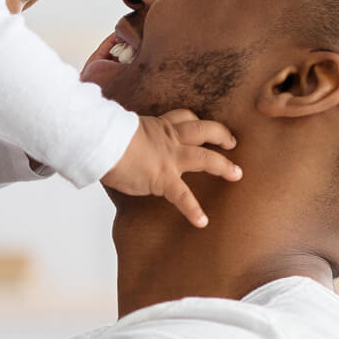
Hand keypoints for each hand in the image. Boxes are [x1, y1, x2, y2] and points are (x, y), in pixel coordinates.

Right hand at [100, 110, 241, 226]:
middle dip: (221, 135)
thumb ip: (128, 138)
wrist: (101, 142)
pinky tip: (202, 221)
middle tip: (232, 142)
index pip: (183, 117)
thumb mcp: (120, 130)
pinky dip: (194, 210)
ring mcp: (170, 158)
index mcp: (158, 126)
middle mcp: (169, 139)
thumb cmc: (103, 136)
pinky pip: (183, 196)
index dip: (196, 121)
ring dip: (223, 166)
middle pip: (203, 130)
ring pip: (205, 157)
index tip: (202, 125)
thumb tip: (120, 147)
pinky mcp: (164, 178)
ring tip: (236, 175)